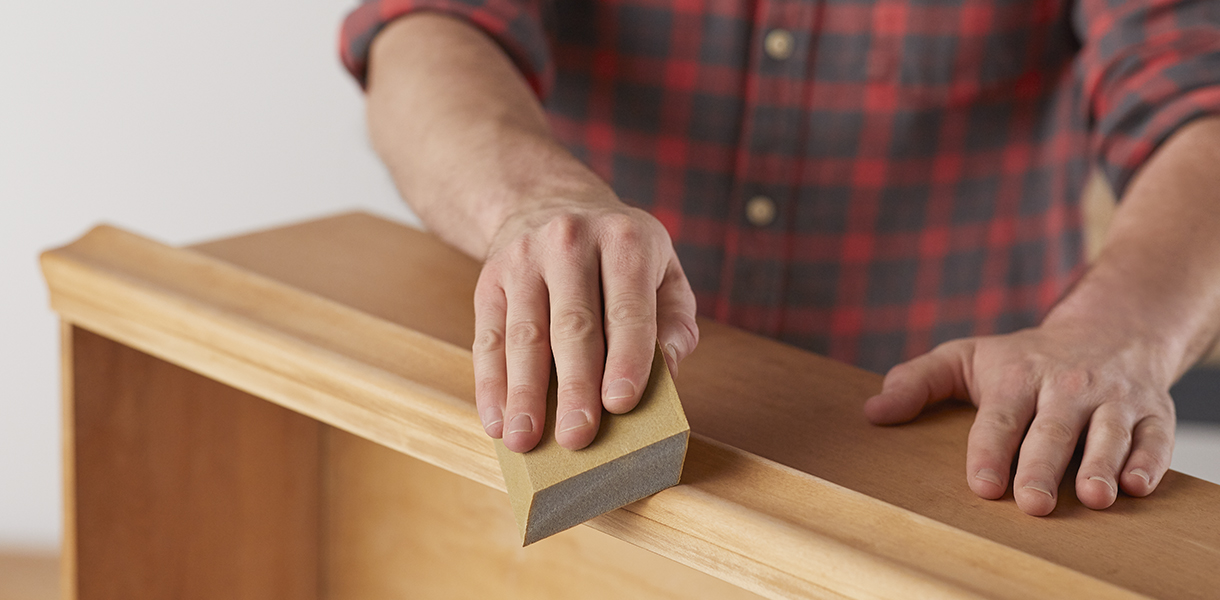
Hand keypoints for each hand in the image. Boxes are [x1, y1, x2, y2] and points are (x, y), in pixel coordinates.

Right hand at [472, 193, 698, 452]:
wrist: (547, 204)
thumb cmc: (618, 256)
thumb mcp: (662, 270)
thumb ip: (674, 321)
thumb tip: (667, 371)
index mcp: (625, 239)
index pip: (628, 307)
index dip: (627, 357)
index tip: (621, 404)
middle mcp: (571, 242)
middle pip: (573, 325)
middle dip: (575, 386)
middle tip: (577, 436)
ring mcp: (524, 259)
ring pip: (524, 334)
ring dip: (524, 393)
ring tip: (524, 439)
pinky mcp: (490, 280)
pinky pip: (487, 337)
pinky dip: (490, 384)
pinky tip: (496, 419)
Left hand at [863, 319, 1175, 515]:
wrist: (1111, 328)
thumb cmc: (1025, 358)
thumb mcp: (967, 358)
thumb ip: (918, 382)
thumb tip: (872, 412)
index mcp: (1019, 377)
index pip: (1001, 418)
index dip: (991, 451)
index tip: (983, 484)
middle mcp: (1068, 387)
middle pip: (1053, 432)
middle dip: (1043, 467)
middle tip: (1032, 504)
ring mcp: (1113, 400)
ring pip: (1108, 434)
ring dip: (1101, 464)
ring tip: (1092, 497)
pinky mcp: (1154, 413)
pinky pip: (1155, 438)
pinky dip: (1149, 461)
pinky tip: (1136, 485)